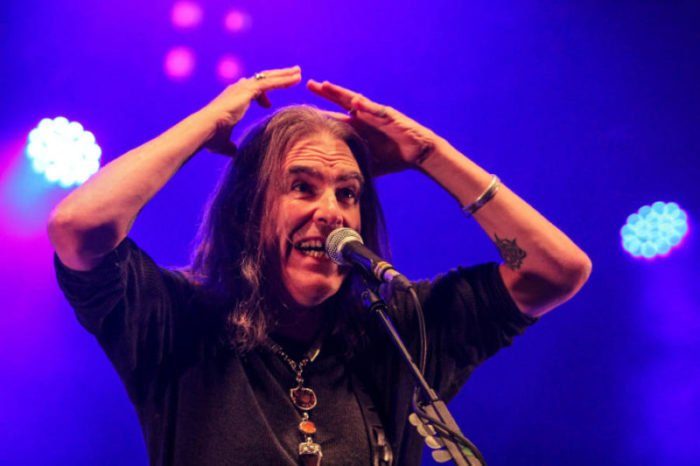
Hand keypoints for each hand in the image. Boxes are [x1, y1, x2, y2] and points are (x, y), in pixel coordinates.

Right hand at [201, 66, 301, 154]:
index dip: (260, 96)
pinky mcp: (248, 90)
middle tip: (292, 73)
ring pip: (268, 78)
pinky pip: (270, 83)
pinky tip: (296, 79)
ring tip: (298, 73)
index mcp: (232, 98)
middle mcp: (237, 89)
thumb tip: (233, 151)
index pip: (250, 92)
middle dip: (278, 76)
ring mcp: (243, 87)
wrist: (206, 128)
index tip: (267, 104)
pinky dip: (284, 80)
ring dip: (284, 75)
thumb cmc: (211, 137)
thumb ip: (229, 146)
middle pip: (262, 80)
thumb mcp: (223, 143)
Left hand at [307, 79, 439, 175]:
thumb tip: (335, 180)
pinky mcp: (388, 116)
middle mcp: (364, 117)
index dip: (322, 112)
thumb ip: (353, 165)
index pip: (336, 117)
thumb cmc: (394, 158)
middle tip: (309, 84)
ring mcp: (375, 114)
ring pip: (355, 101)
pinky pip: (375, 110)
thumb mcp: (368, 163)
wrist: (417, 153)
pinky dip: (365, 106)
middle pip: (342, 102)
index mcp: (358, 127)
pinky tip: (354, 102)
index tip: (304, 108)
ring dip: (340, 93)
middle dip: (326, 93)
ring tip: (325, 85)